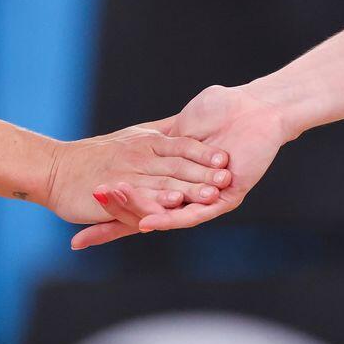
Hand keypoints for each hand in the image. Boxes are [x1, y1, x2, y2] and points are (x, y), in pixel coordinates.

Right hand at [72, 84, 287, 246]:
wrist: (263, 109)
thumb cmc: (222, 105)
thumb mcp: (184, 120)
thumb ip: (165, 134)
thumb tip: (140, 138)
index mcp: (178, 170)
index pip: (139, 189)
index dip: (112, 199)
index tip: (82, 206)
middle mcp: (191, 187)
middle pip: (146, 208)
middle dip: (114, 220)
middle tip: (81, 238)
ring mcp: (208, 196)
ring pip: (166, 212)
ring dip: (138, 218)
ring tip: (102, 228)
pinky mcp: (226, 199)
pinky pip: (195, 214)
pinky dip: (171, 217)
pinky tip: (150, 224)